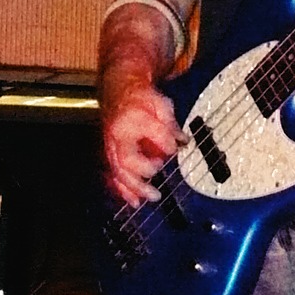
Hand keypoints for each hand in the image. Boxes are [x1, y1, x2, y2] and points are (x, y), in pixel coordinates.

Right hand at [101, 72, 184, 206]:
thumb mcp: (160, 103)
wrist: (118, 93)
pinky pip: (115, 176)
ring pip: (119, 172)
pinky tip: (135, 201)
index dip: (166, 142)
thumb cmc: (140, 99)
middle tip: (160, 172)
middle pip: (127, 159)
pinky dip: (124, 191)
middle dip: (144, 171)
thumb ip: (171, 124)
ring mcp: (113, 147)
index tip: (178, 146)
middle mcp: (119, 135)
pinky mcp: (112, 156)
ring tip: (153, 195)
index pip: (151, 131)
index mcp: (133, 117)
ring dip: (135, 187)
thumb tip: (182, 141)